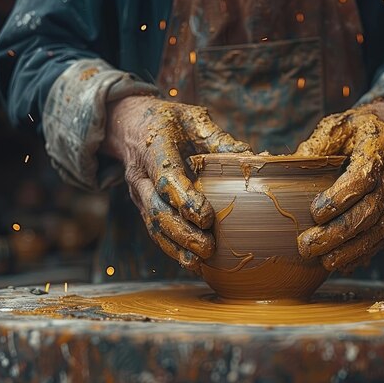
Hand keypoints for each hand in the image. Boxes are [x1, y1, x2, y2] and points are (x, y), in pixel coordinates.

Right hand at [103, 96, 250, 272]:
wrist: (128, 124)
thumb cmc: (168, 121)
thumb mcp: (193, 119)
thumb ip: (220, 140)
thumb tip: (255, 158)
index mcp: (153, 147)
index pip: (166, 177)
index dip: (185, 199)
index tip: (206, 218)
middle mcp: (140, 174)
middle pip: (156, 209)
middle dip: (182, 232)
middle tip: (209, 248)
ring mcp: (139, 193)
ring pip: (152, 225)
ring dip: (175, 247)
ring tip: (198, 263)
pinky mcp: (142, 206)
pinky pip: (154, 230)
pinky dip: (171, 248)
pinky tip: (190, 262)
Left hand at [295, 100, 383, 272]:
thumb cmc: (356, 129)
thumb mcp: (336, 126)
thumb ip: (316, 145)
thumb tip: (286, 167)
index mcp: (379, 148)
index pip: (364, 177)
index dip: (340, 197)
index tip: (314, 212)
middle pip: (371, 210)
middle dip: (339, 232)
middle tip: (307, 246)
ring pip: (379, 230)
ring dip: (351, 250)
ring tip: (323, 262)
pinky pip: (382, 238)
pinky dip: (362, 254)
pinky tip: (341, 264)